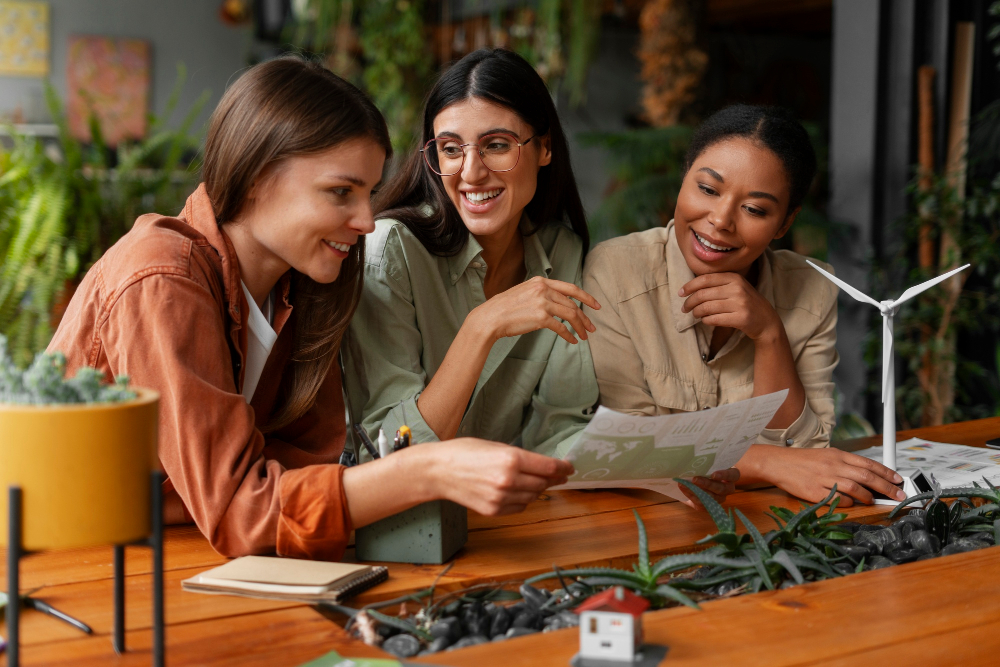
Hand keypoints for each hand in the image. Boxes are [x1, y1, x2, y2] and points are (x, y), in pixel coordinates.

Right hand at [425, 439, 574, 515]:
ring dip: (538, 489)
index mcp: (511, 459)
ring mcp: (501, 498)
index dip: (562, 468)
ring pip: (532, 497)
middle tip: (558, 475)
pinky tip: (517, 491)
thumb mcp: (496, 446)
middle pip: (543, 483)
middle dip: (553, 479)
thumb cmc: (464, 452)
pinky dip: (523, 500)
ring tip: (534, 481)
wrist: (439, 471)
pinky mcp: (493, 510)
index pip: (548, 467)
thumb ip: (521, 457)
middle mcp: (508, 480)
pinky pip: (519, 507)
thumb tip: (544, 465)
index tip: (569, 467)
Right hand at [470, 276, 600, 345]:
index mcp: (541, 281)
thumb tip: (557, 303)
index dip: (586, 297)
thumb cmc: (504, 308)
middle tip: (592, 327)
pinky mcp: (541, 317)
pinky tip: (573, 340)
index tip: (596, 305)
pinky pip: (561, 328)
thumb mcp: (524, 292)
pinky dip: (569, 335)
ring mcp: (543, 302)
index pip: (570, 288)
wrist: (490, 317)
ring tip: (585, 336)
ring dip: (580, 327)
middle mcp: (544, 289)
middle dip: (585, 317)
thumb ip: (540, 293)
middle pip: (572, 304)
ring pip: (570, 315)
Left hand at [679, 273, 779, 340]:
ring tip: (695, 314)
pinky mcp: (741, 318)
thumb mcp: (735, 287)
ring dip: (696, 312)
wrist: (766, 320)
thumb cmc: (745, 302)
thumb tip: (689, 288)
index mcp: (734, 278)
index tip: (680, 293)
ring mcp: (740, 304)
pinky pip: (714, 319)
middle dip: (689, 302)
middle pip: (703, 294)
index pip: (705, 279)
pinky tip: (706, 320)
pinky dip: (706, 320)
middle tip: (685, 308)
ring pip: (706, 307)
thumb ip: (717, 284)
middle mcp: (737, 289)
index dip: (689, 286)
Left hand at [679, 468, 740, 509]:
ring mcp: (720, 498)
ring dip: (697, 492)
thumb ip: (706, 462)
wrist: (697, 479)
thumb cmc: (706, 467)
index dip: (725, 475)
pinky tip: (684, 489)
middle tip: (695, 479)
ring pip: (712, 498)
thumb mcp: (709, 463)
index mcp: (731, 476)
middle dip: (707, 484)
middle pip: (722, 488)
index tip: (714, 474)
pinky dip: (692, 496)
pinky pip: (702, 504)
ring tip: (685, 485)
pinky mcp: (710, 505)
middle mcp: (728, 488)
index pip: (733, 475)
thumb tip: (692, 460)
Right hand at [741, 446, 905, 506]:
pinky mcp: (815, 492)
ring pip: (855, 488)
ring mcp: (825, 479)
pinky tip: (851, 504)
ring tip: (872, 501)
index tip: (898, 481)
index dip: (886, 473)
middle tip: (898, 496)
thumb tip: (867, 476)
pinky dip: (848, 503)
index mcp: (838, 455)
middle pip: (867, 477)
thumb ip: (846, 464)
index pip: (868, 463)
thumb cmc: (803, 460)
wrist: (778, 463)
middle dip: (886, 488)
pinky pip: (838, 499)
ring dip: (868, 497)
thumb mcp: (826, 455)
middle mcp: (834, 465)